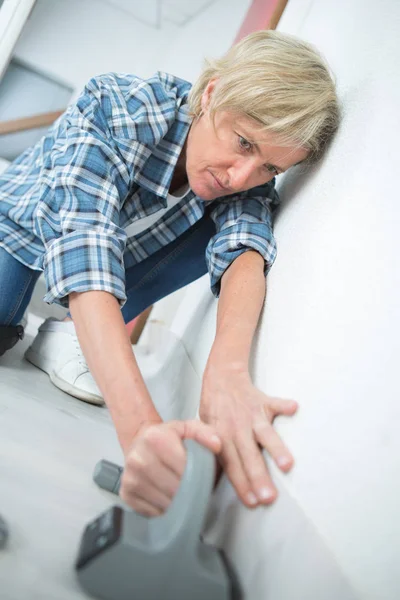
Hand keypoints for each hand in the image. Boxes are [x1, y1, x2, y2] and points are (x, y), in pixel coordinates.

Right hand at [119, 420, 220, 516]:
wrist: (140, 441)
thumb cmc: (169, 437)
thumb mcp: (188, 428)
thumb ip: (205, 433)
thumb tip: (217, 445)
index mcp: (155, 438)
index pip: (184, 469)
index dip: (198, 477)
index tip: (203, 479)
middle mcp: (138, 459)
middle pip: (174, 489)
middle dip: (189, 493)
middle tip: (196, 490)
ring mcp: (130, 478)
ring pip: (164, 503)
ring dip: (178, 505)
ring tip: (183, 495)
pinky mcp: (126, 494)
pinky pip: (152, 512)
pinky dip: (164, 510)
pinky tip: (168, 499)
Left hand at [200, 364, 297, 507]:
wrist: (221, 378)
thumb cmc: (216, 411)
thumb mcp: (207, 432)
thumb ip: (215, 456)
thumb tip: (215, 484)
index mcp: (222, 439)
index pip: (232, 466)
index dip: (241, 484)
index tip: (253, 502)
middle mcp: (237, 429)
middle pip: (248, 456)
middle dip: (258, 477)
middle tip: (269, 497)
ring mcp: (251, 415)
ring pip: (263, 434)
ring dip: (275, 448)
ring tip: (287, 465)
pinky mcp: (263, 401)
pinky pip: (275, 403)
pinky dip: (284, 405)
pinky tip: (293, 408)